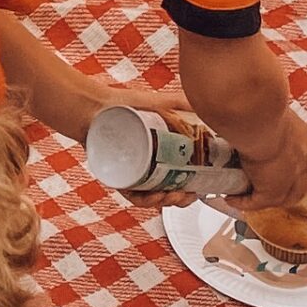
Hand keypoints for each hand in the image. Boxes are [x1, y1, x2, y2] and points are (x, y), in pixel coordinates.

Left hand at [88, 79, 204, 207]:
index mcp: (164, 156)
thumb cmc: (126, 104)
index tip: (200, 188)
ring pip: (153, 198)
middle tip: (186, 194)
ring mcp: (135, 175)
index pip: (184, 179)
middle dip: (181, 200)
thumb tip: (209, 106)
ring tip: (171, 195)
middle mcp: (150, 168)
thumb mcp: (164, 103)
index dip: (195, 188)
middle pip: (171, 193)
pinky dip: (145, 200)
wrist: (97, 105)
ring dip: (165, 202)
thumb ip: (187, 104)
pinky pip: (133, 195)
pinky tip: (154, 195)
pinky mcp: (119, 178)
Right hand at [213, 110, 306, 213]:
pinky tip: (232, 198)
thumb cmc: (263, 107)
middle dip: (289, 187)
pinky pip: (257, 203)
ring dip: (268, 198)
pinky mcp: (272, 192)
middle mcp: (301, 159)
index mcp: (303, 137)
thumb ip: (268, 107)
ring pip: (285, 198)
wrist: (259, 120)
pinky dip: (244, 202)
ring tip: (251, 196)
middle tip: (271, 185)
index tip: (303, 152)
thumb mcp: (272, 106)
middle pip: (302, 183)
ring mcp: (290, 179)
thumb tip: (255, 95)